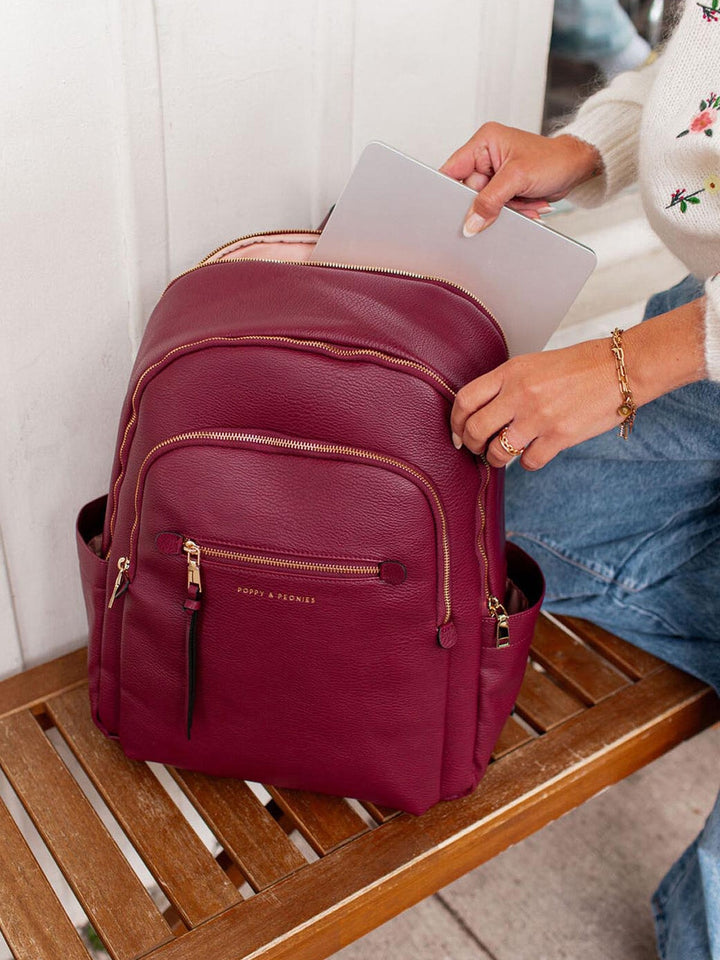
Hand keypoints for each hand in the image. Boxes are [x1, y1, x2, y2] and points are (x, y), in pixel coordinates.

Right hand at [440, 122, 601, 234]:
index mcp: (483, 142)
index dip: (451, 192)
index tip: (455, 210)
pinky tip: (526, 203)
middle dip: (489, 203)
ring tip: (524, 200)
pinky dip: (512, 211)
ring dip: (504, 209)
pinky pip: (496, 208)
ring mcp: (494, 174)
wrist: (575, 167)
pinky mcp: (503, 188)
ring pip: (484, 204)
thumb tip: (470, 222)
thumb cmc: (553, 160)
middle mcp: (485, 156)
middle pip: (469, 192)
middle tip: (507, 203)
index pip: (453, 170)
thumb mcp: (517, 178)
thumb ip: (489, 201)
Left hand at [450, 339, 619, 470]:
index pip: (465, 399)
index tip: (457, 431)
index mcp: (511, 372)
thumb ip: (507, 384)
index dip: (455, 421)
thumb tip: (484, 412)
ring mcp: (539, 417)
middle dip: (470, 444)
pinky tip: (533, 454)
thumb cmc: (580, 366)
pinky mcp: (559, 436)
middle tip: (475, 448)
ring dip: (495, 459)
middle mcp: (520, 394)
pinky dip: (527, 463)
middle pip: (475, 429)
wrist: (621, 369)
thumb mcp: (535, 364)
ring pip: (498, 452)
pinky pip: (528, 462)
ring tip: (500, 455)